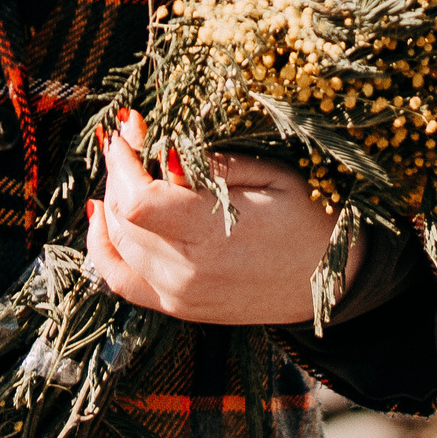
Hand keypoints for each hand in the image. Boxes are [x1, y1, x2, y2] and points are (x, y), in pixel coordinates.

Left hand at [86, 110, 353, 325]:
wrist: (334, 282)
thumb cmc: (309, 219)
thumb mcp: (271, 176)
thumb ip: (212, 165)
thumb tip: (161, 150)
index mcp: (213, 238)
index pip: (136, 200)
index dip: (122, 161)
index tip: (129, 130)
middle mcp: (188, 273)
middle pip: (121, 218)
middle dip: (118, 172)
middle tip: (133, 140)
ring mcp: (180, 296)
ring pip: (117, 244)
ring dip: (112, 201)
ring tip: (127, 170)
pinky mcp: (179, 308)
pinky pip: (120, 279)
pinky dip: (103, 247)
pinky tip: (103, 218)